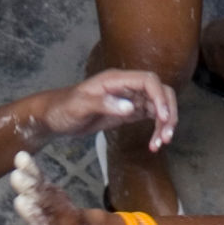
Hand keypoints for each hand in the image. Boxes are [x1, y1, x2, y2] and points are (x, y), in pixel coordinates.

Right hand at [8, 151, 95, 224]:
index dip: (35, 215)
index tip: (22, 202)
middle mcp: (63, 220)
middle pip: (49, 203)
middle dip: (33, 190)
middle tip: (18, 177)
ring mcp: (61, 204)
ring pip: (47, 189)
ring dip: (33, 175)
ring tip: (19, 160)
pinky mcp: (56, 193)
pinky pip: (45, 181)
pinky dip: (34, 170)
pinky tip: (21, 157)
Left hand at [39, 69, 176, 150]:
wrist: (55, 117)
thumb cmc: (64, 108)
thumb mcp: (80, 106)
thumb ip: (105, 104)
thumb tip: (131, 107)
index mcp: (117, 80)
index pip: (148, 81)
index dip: (160, 97)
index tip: (162, 118)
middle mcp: (127, 87)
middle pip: (160, 92)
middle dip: (168, 112)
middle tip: (167, 136)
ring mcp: (129, 99)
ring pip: (157, 106)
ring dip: (164, 124)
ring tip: (161, 144)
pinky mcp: (128, 112)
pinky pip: (149, 117)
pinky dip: (156, 129)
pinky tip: (154, 144)